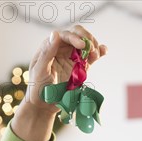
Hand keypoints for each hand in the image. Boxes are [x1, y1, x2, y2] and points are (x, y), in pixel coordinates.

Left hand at [11, 25, 106, 140]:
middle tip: (91, 50)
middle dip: (87, 39)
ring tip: (96, 55)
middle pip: (77, 35)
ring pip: (86, 44)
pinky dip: (99, 52)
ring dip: (94, 46)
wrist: (44, 105)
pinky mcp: (80, 67)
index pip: (64, 35)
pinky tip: (104, 51)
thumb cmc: (37, 88)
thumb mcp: (39, 70)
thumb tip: (55, 34)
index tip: (82, 45)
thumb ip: (47, 52)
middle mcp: (62, 49)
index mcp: (50, 47)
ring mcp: (72, 58)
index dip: (74, 37)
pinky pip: (91, 57)